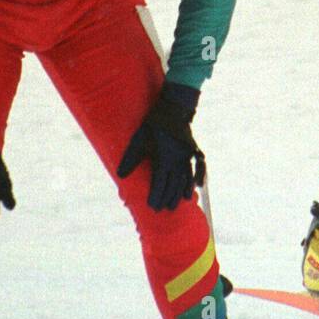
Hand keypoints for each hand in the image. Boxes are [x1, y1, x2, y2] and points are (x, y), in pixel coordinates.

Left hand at [117, 83, 200, 210]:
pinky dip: (197, 177)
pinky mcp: (192, 151)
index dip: (156, 196)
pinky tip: (197, 187)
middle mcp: (176, 161)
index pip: (159, 183)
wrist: (173, 109)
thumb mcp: (138, 140)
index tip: (152, 207)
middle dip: (168, 198)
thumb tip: (120, 176)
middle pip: (173, 184)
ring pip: (184, 179)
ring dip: (180, 192)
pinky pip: (197, 168)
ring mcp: (186, 157)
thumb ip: (130, 159)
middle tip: (164, 209)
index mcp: (162, 160)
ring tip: (178, 203)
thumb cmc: (153, 125)